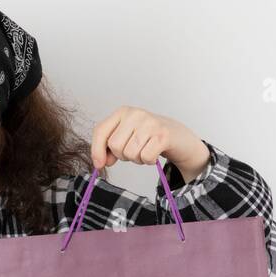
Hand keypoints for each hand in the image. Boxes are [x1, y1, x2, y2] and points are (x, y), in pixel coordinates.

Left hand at [90, 106, 208, 176]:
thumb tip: (101, 162)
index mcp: (122, 112)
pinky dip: (149, 161)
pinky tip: (154, 153)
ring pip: (130, 153)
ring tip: (145, 150)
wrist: (179, 136)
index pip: (100, 131)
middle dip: (123, 155)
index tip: (100, 164)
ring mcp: (150, 123)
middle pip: (115, 146)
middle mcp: (135, 114)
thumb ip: (109, 147)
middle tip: (134, 150)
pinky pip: (145, 157)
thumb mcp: (126, 137)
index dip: (97, 150)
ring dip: (137, 159)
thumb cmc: (148, 137)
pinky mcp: (162, 135)